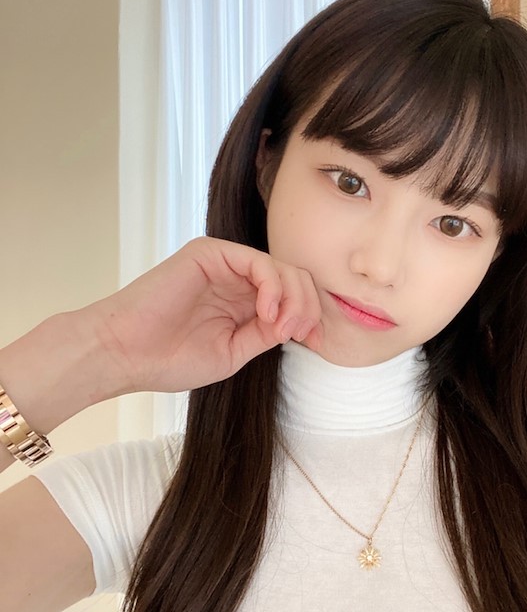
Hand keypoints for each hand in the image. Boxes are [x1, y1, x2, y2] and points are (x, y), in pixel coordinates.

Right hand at [85, 237, 322, 392]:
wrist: (124, 354)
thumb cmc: (169, 359)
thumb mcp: (233, 352)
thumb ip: (265, 335)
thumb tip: (299, 324)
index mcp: (243, 302)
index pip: (292, 297)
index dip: (311, 316)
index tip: (317, 342)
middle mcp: (236, 279)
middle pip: (295, 279)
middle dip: (308, 307)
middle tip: (301, 334)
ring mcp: (224, 263)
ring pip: (282, 268)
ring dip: (293, 299)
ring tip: (280, 327)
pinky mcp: (211, 253)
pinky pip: (259, 261)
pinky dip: (273, 286)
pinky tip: (267, 312)